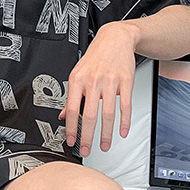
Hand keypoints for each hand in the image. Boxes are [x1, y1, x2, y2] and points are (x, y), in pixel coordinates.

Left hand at [58, 21, 138, 156]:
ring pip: (107, 114)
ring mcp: (110, 82)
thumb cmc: (95, 57)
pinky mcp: (126, 82)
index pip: (72, 109)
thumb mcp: (77, 73)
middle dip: (87, 137)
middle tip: (86, 150)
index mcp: (77, 80)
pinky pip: (125, 106)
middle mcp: (93, 81)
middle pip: (89, 115)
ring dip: (106, 134)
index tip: (71, 141)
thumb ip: (71, 96)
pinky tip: (122, 132)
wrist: (115, 38)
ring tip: (105, 145)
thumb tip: (63, 115)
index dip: (71, 128)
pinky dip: (124, 122)